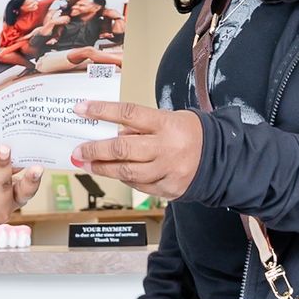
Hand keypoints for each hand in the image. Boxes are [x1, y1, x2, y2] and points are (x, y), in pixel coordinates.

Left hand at [71, 100, 202, 198]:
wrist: (220, 158)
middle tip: (78, 151)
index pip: (128, 113)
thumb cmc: (189, 133)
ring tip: (86, 164)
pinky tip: (114, 173)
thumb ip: (141, 125)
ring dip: (102, 168)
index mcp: (166, 124)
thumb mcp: (169, 118)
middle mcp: (166, 148)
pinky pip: (140, 186)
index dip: (101, 110)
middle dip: (95, 150)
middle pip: (123, 148)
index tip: (81, 109)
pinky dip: (125, 179)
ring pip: (127, 172)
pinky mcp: (169, 189)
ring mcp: (168, 171)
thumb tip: (113, 132)